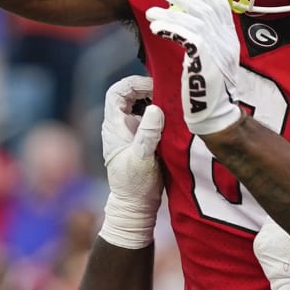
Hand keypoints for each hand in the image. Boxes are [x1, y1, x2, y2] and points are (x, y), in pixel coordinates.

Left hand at [97, 76, 164, 248]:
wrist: (137, 205)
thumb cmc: (134, 185)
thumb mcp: (142, 158)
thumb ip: (147, 134)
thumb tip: (155, 108)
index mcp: (114, 126)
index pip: (116, 92)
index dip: (133, 83)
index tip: (154, 86)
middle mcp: (121, 125)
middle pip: (130, 94)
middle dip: (149, 88)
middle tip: (169, 92)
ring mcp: (132, 130)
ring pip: (142, 104)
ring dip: (157, 100)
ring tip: (174, 102)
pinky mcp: (144, 137)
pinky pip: (152, 117)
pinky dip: (163, 113)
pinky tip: (176, 116)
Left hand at [146, 0, 241, 136]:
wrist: (215, 114)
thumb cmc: (208, 89)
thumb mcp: (212, 60)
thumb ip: (206, 40)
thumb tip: (189, 22)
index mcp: (230, 38)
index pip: (221, 4)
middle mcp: (226, 40)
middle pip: (203, 8)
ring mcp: (217, 48)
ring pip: (192, 20)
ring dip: (169, 12)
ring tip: (150, 10)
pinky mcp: (203, 57)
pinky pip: (184, 35)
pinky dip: (169, 28)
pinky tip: (156, 27)